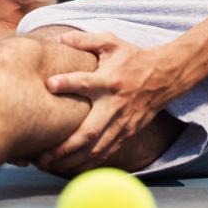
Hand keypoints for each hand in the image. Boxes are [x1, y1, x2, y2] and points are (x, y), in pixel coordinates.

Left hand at [35, 31, 179, 174]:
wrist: (165, 76)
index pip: (87, 82)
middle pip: (90, 131)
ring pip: (96, 149)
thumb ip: (84, 40)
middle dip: (65, 146)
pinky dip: (87, 164)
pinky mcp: (127, 134)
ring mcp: (122, 123)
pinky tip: (69, 168)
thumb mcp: (111, 42)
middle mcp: (115, 105)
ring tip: (48, 165)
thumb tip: (57, 38)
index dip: (68, 83)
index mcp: (109, 80)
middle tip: (42, 155)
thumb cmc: (133, 58)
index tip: (49, 85)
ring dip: (72, 160)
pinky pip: (105, 153)